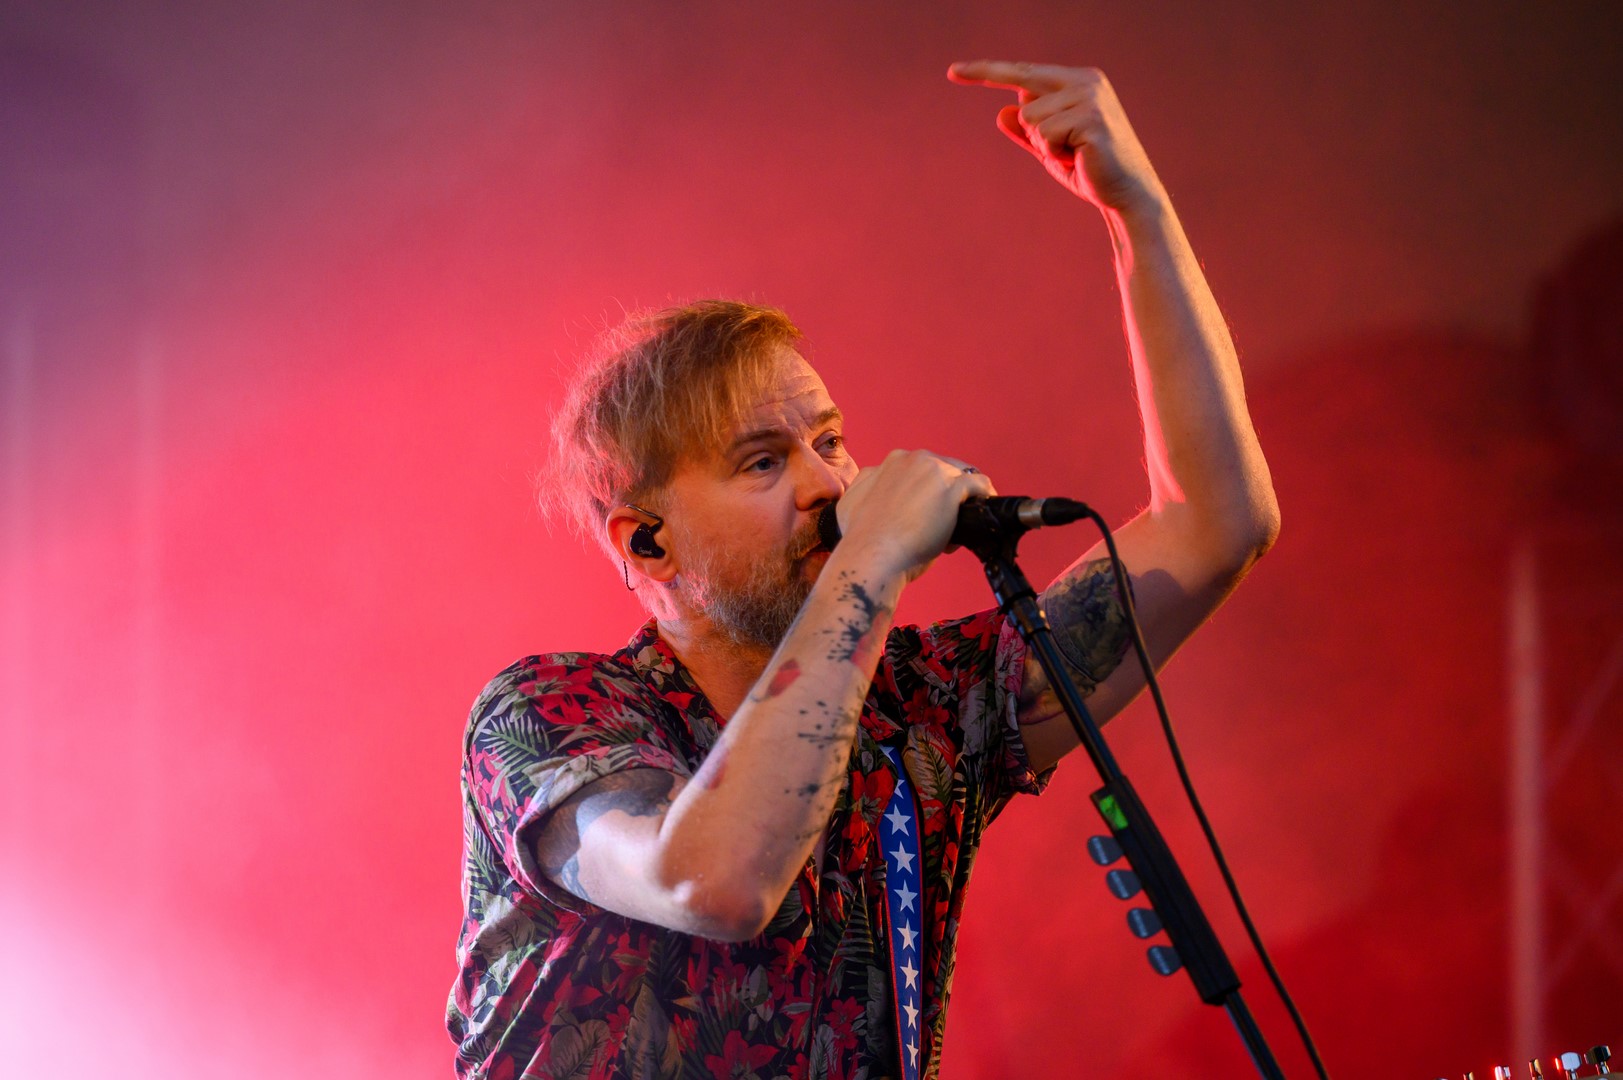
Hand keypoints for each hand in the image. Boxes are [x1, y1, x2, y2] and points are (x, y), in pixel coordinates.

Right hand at [833, 451, 994, 583]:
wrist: (870, 556)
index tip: (930, 510)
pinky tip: (985, 511)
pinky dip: (985, 496)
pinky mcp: (952, 490)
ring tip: (963, 524)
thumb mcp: (853, 500)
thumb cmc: (861, 538)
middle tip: (945, 522)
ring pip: (964, 476)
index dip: (930, 489)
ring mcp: (935, 472)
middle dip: (948, 492)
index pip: (925, 468)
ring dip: (965, 498)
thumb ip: (868, 484)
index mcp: (894, 461)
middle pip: (947, 469)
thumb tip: (877, 480)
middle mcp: (915, 460)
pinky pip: (979, 485)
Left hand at [948, 61, 1165, 213]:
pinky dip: (1053, 154)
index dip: (986, 71)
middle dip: (1024, 120)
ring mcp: (1089, 97)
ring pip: (1030, 118)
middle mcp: (1084, 81)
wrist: (1126, 193)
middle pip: (1023, 91)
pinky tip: (1079, 158)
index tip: (953, 71)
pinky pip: (1044, 135)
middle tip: (1036, 131)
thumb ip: (1027, 132)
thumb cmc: (1088, 169)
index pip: (1022, 71)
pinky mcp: (1090, 118)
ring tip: (1073, 153)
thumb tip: (1002, 112)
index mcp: (1077, 80)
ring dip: (1044, 145)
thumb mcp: (1049, 149)